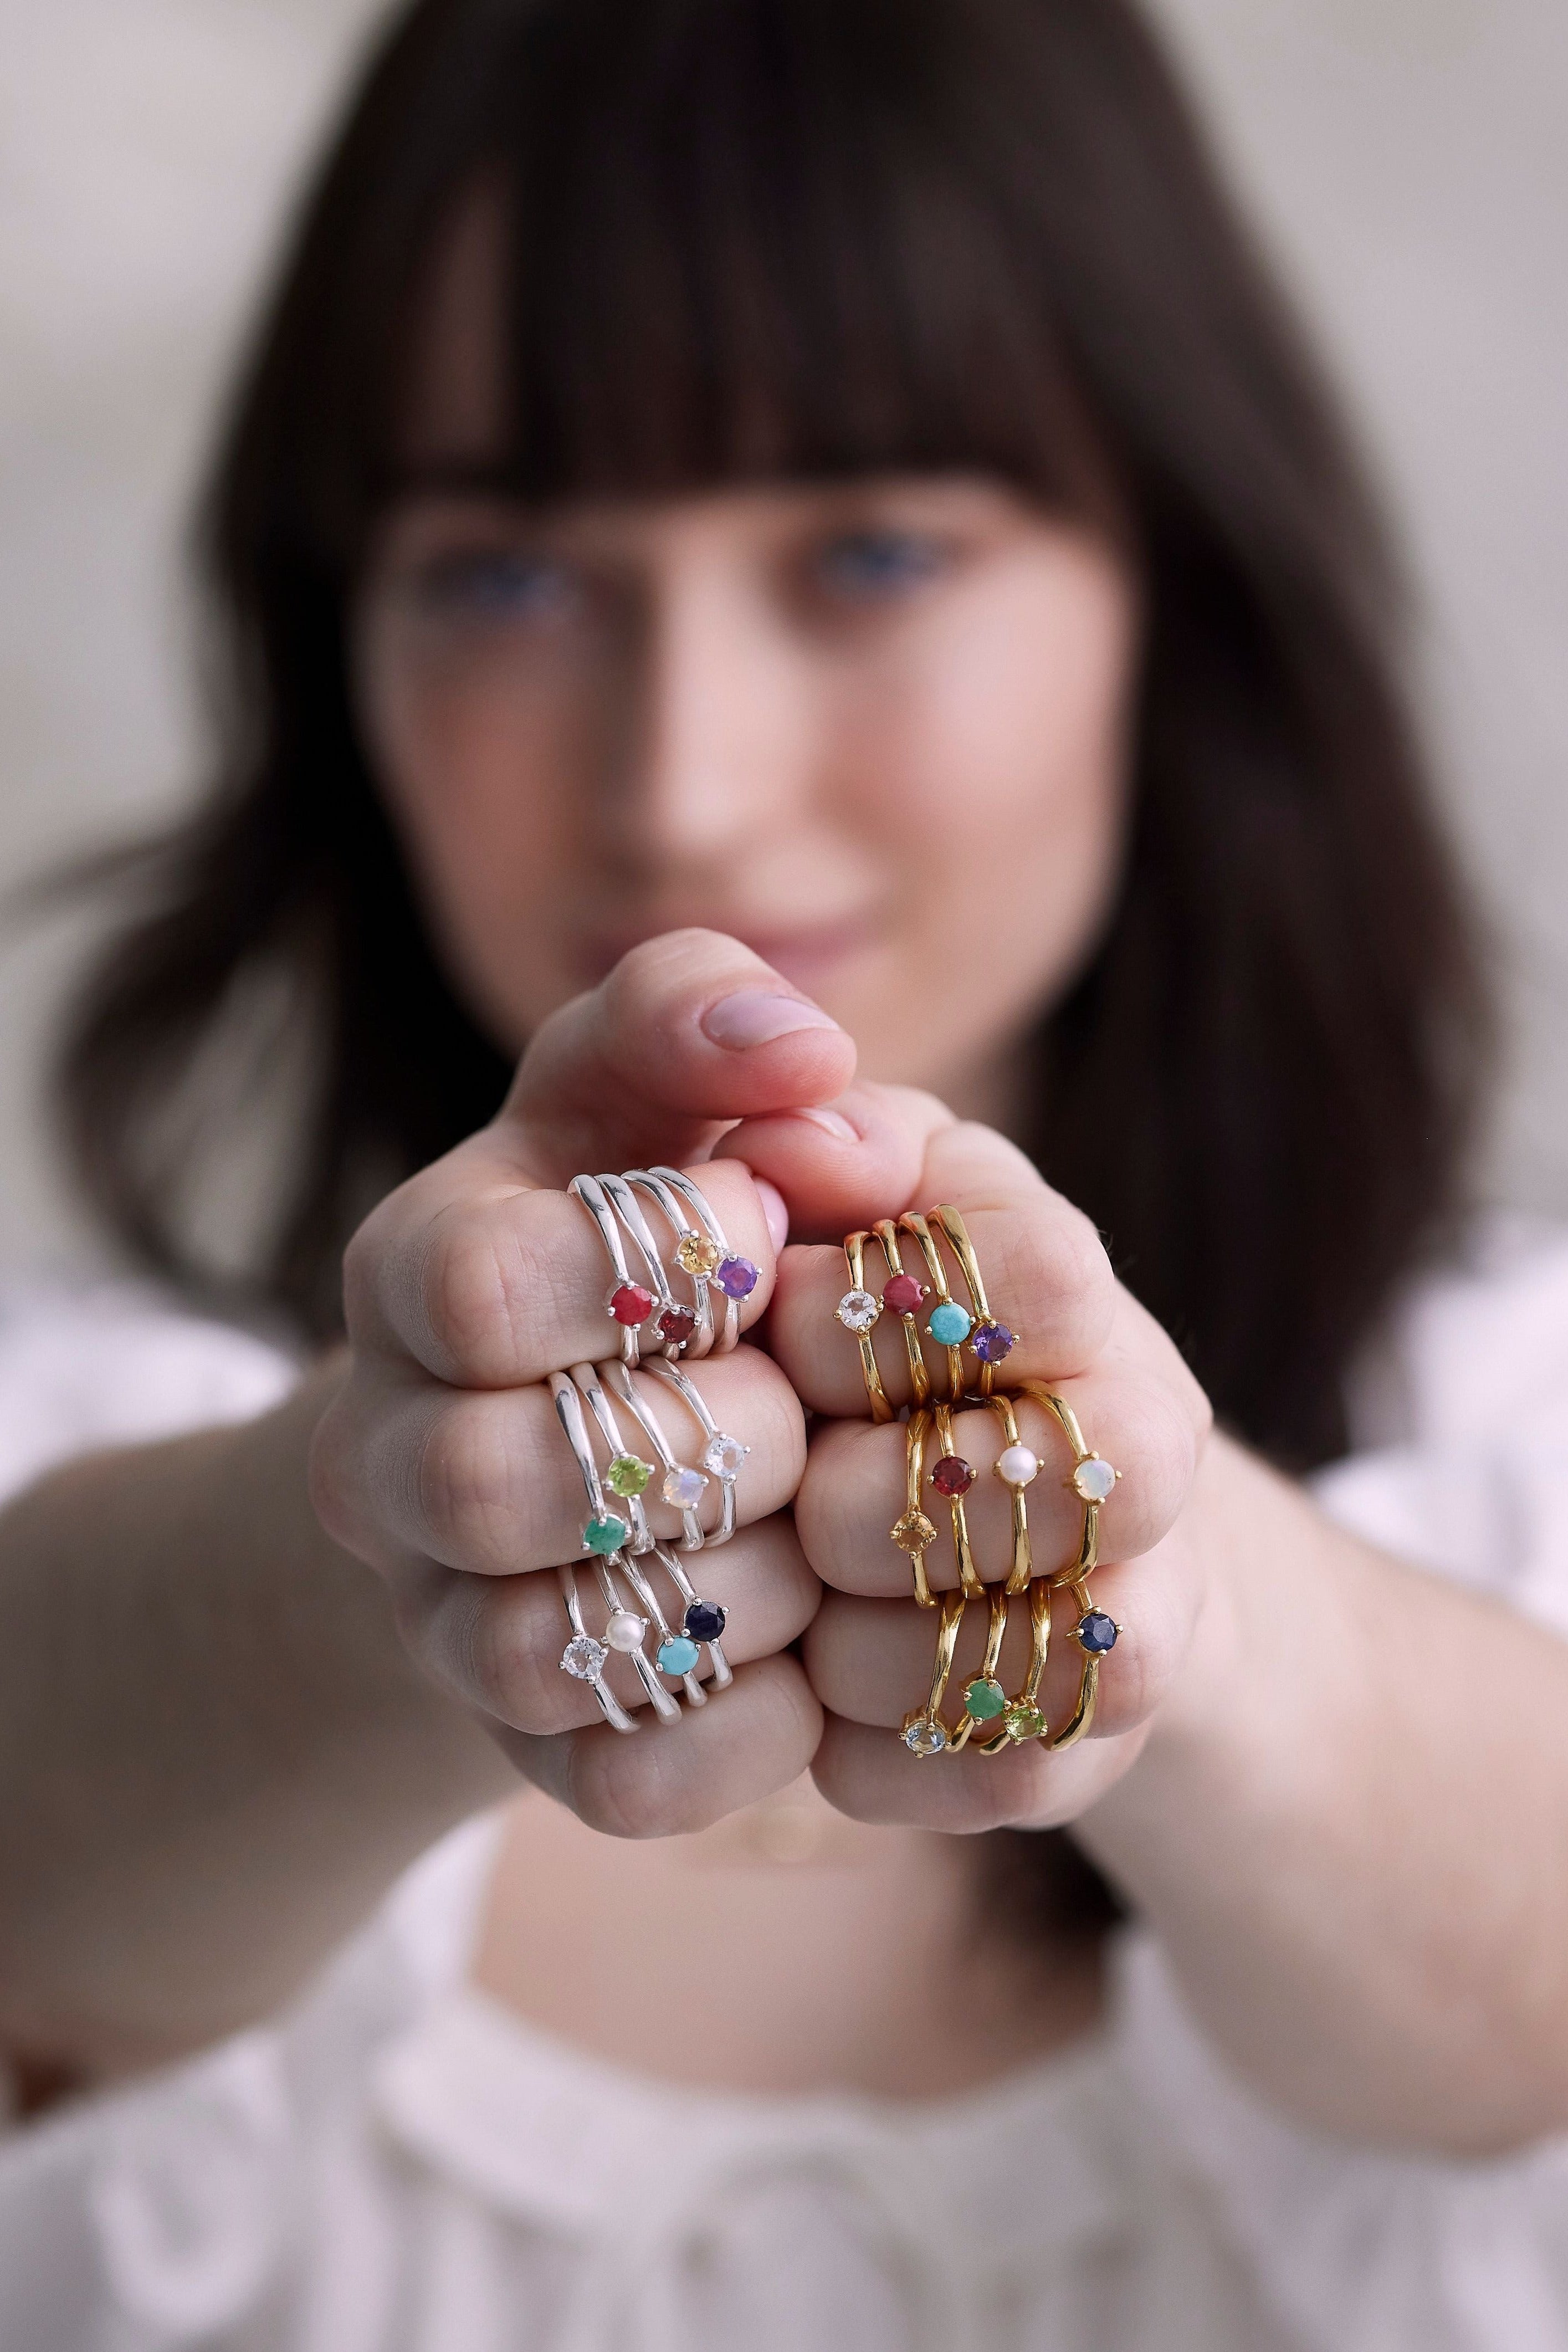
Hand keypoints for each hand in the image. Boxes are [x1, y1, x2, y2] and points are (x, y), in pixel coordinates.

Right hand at [309, 931, 921, 1834]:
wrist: (586, 1418)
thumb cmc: (645, 1226)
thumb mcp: (643, 1094)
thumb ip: (693, 1018)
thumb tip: (805, 1050)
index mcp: (410, 1273)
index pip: (472, 1284)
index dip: (649, 1263)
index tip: (766, 1230)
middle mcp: (389, 1457)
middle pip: (488, 1483)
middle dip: (709, 1438)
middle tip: (811, 1402)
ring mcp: (444, 1618)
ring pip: (545, 1648)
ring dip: (739, 1585)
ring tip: (819, 1523)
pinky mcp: (529, 1750)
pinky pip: (621, 1782)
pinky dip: (748, 1725)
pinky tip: (813, 1645)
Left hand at [747, 1105, 1212, 1830]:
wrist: (1031, 1503)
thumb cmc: (897, 1318)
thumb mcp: (871, 1189)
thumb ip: (832, 1132)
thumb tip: (793, 1124)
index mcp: (1078, 1288)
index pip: (1033, 1273)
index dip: (867, 1305)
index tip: (781, 1313)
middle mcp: (1141, 1445)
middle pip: (991, 1484)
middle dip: (837, 1492)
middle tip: (784, 1485)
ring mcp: (1131, 1611)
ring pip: (976, 1655)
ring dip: (837, 1637)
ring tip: (790, 1600)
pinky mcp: (1081, 1750)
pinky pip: (965, 1776)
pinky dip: (861, 1747)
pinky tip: (814, 1695)